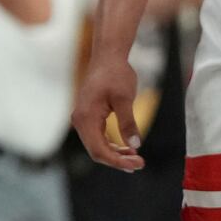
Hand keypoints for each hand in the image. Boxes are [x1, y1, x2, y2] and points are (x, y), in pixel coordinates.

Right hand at [71, 54, 143, 171]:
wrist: (108, 56)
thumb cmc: (116, 73)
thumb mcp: (125, 98)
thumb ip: (128, 122)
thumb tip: (135, 145)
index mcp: (86, 117)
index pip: (99, 150)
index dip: (117, 161)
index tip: (137, 164)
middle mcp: (80, 120)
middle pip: (96, 151)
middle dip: (117, 160)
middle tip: (140, 164)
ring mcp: (82, 118)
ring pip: (97, 145)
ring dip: (115, 153)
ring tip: (136, 158)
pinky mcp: (89, 116)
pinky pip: (98, 136)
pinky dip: (112, 144)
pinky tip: (127, 147)